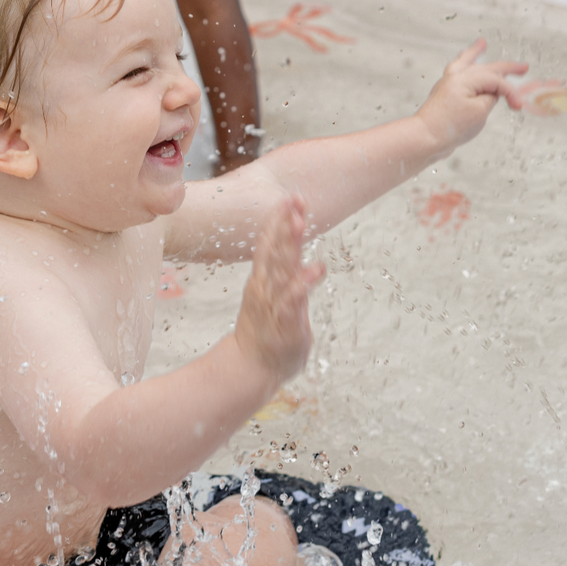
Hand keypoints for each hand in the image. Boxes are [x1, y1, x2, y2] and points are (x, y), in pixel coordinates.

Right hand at [233, 194, 324, 385]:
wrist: (250, 367)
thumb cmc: (266, 331)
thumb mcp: (274, 298)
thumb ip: (287, 276)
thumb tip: (303, 258)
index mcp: (263, 278)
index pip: (269, 243)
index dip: (278, 220)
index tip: (289, 198)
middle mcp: (266, 286)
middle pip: (275, 249)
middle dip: (285, 223)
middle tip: (294, 199)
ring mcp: (273, 303)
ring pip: (282, 268)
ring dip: (290, 244)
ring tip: (300, 222)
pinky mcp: (285, 322)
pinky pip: (294, 299)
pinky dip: (303, 283)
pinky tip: (316, 269)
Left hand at [415, 39, 527, 153]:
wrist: (425, 137)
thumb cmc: (449, 126)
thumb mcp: (479, 112)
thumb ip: (490, 98)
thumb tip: (493, 93)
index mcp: (466, 78)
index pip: (497, 81)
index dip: (511, 93)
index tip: (517, 106)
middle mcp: (456, 76)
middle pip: (486, 68)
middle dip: (506, 68)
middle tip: (523, 68)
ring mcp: (448, 83)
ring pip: (466, 63)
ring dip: (476, 54)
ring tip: (482, 44)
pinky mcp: (445, 93)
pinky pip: (457, 72)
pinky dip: (464, 65)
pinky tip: (465, 65)